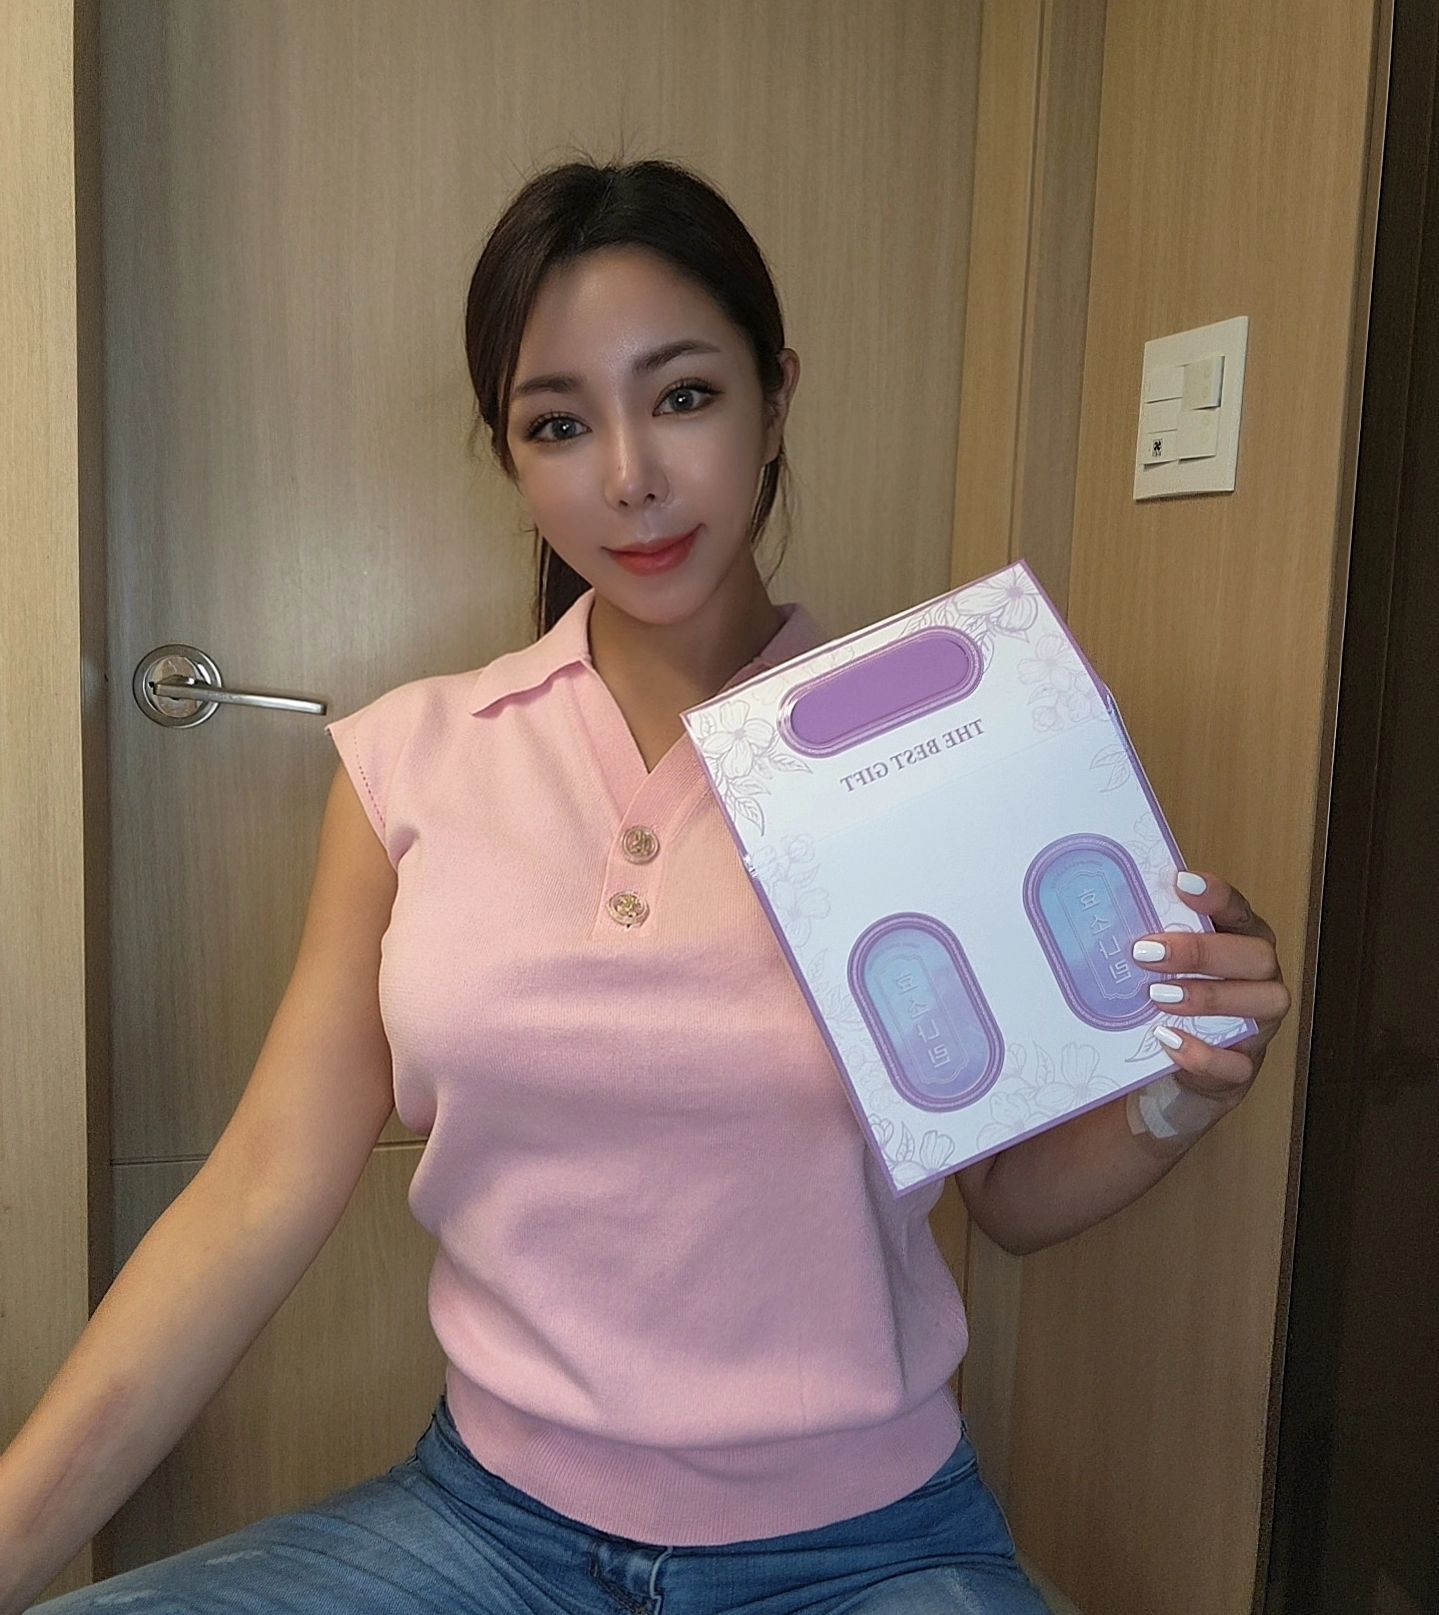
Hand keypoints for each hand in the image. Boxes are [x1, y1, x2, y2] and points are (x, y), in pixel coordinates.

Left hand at [1130, 870, 1290, 1106]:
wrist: (1177, 1066)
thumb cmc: (1169, 998)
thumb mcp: (1160, 965)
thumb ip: (1148, 937)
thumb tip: (1094, 909)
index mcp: (1239, 941)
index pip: (1238, 910)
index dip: (1216, 895)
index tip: (1180, 882)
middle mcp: (1259, 978)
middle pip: (1256, 955)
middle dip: (1202, 951)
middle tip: (1146, 952)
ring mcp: (1259, 1024)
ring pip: (1263, 1003)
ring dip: (1208, 997)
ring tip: (1157, 996)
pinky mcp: (1244, 1067)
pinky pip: (1238, 1063)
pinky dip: (1203, 1054)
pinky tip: (1168, 1040)